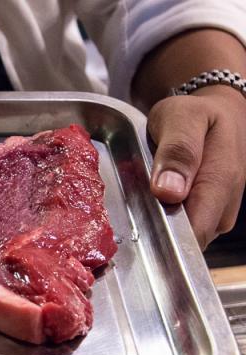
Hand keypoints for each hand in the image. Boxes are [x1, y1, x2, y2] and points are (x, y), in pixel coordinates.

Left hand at [147, 85, 245, 248]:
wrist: (218, 113)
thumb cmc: (197, 114)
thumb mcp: (182, 118)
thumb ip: (177, 151)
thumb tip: (168, 192)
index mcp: (220, 183)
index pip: (193, 233)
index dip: (163, 238)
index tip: (134, 224)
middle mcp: (223, 208)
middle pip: (185, 241)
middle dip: (156, 231)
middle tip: (131, 204)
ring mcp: (218, 215)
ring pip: (182, 238)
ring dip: (158, 225)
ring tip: (141, 197)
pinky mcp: (209, 217)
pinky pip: (182, 229)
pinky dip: (164, 220)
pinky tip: (152, 201)